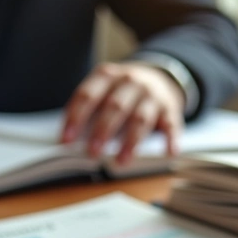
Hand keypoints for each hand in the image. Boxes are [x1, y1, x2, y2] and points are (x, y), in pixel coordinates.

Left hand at [60, 62, 184, 165]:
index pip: (88, 95)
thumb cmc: (122, 91)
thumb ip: (88, 110)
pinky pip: (171, 125)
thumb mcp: (104, 90)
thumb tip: (69, 142)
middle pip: (115, 106)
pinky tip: (168, 153)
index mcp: (108, 75)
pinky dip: (170, 139)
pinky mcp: (171, 109)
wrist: (161, 77)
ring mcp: (153, 95)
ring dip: (130, 142)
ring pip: (141, 118)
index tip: (65, 141)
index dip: (76, 118)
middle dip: (102, 131)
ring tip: (120, 162)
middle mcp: (131, 81)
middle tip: (91, 153)